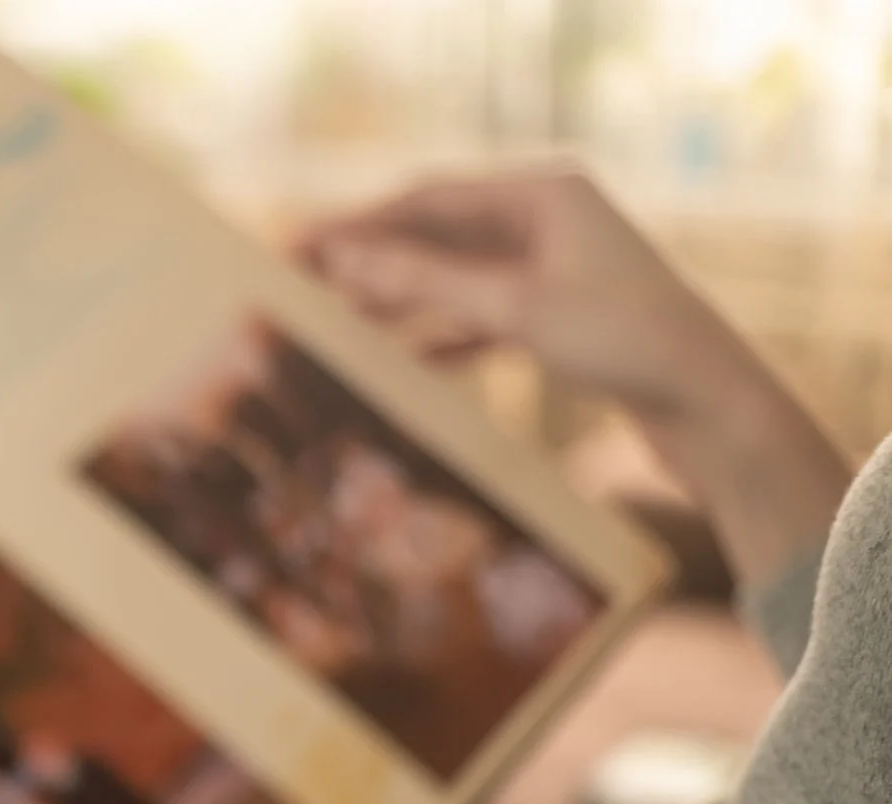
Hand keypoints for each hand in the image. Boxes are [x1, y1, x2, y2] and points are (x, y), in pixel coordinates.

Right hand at [299, 166, 748, 418]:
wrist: (709, 403)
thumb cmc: (624, 341)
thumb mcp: (514, 307)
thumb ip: (425, 284)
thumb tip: (346, 262)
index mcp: (544, 193)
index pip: (430, 198)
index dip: (359, 223)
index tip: (300, 246)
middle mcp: (550, 220)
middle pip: (440, 234)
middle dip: (375, 260)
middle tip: (306, 284)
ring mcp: (557, 268)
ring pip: (458, 278)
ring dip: (402, 299)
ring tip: (342, 321)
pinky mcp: (563, 316)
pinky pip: (484, 316)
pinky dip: (443, 334)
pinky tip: (407, 360)